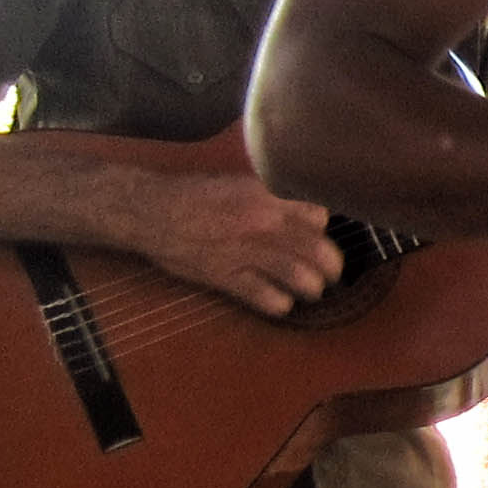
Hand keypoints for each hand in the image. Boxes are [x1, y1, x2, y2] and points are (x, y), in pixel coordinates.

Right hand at [141, 172, 342, 318]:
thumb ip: (273, 196)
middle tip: (332, 274)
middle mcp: (264, 223)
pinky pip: (267, 297)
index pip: (319, 217)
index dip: (322, 230)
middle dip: (332, 267)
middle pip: (319, 250)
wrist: (154, 211)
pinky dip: (280, 304)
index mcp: (269, 197)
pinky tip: (281, 302)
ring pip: (300, 276)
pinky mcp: (227, 276)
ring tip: (311, 291)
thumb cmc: (197, 194)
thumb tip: (303, 210)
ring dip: (312, 288)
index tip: (319, 238)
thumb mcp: (241, 182)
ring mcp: (246, 251)